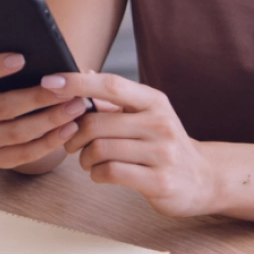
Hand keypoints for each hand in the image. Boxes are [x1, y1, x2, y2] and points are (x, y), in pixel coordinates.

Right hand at [0, 53, 91, 170]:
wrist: (14, 116)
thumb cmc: (16, 83)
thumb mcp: (13, 71)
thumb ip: (21, 61)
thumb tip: (46, 54)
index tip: (22, 58)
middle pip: (3, 106)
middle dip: (39, 98)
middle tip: (68, 90)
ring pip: (16, 132)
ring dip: (50, 120)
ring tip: (76, 108)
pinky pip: (24, 154)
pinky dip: (49, 142)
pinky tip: (69, 129)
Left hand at [42, 72, 216, 216]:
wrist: (204, 178)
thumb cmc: (164, 143)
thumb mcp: (146, 114)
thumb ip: (115, 98)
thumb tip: (83, 72)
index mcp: (154, 101)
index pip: (111, 85)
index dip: (77, 82)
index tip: (50, 81)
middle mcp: (160, 123)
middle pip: (97, 122)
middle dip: (74, 133)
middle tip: (71, 142)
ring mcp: (162, 153)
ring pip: (100, 149)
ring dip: (84, 157)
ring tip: (87, 159)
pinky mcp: (159, 181)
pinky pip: (110, 172)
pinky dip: (96, 174)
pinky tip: (100, 173)